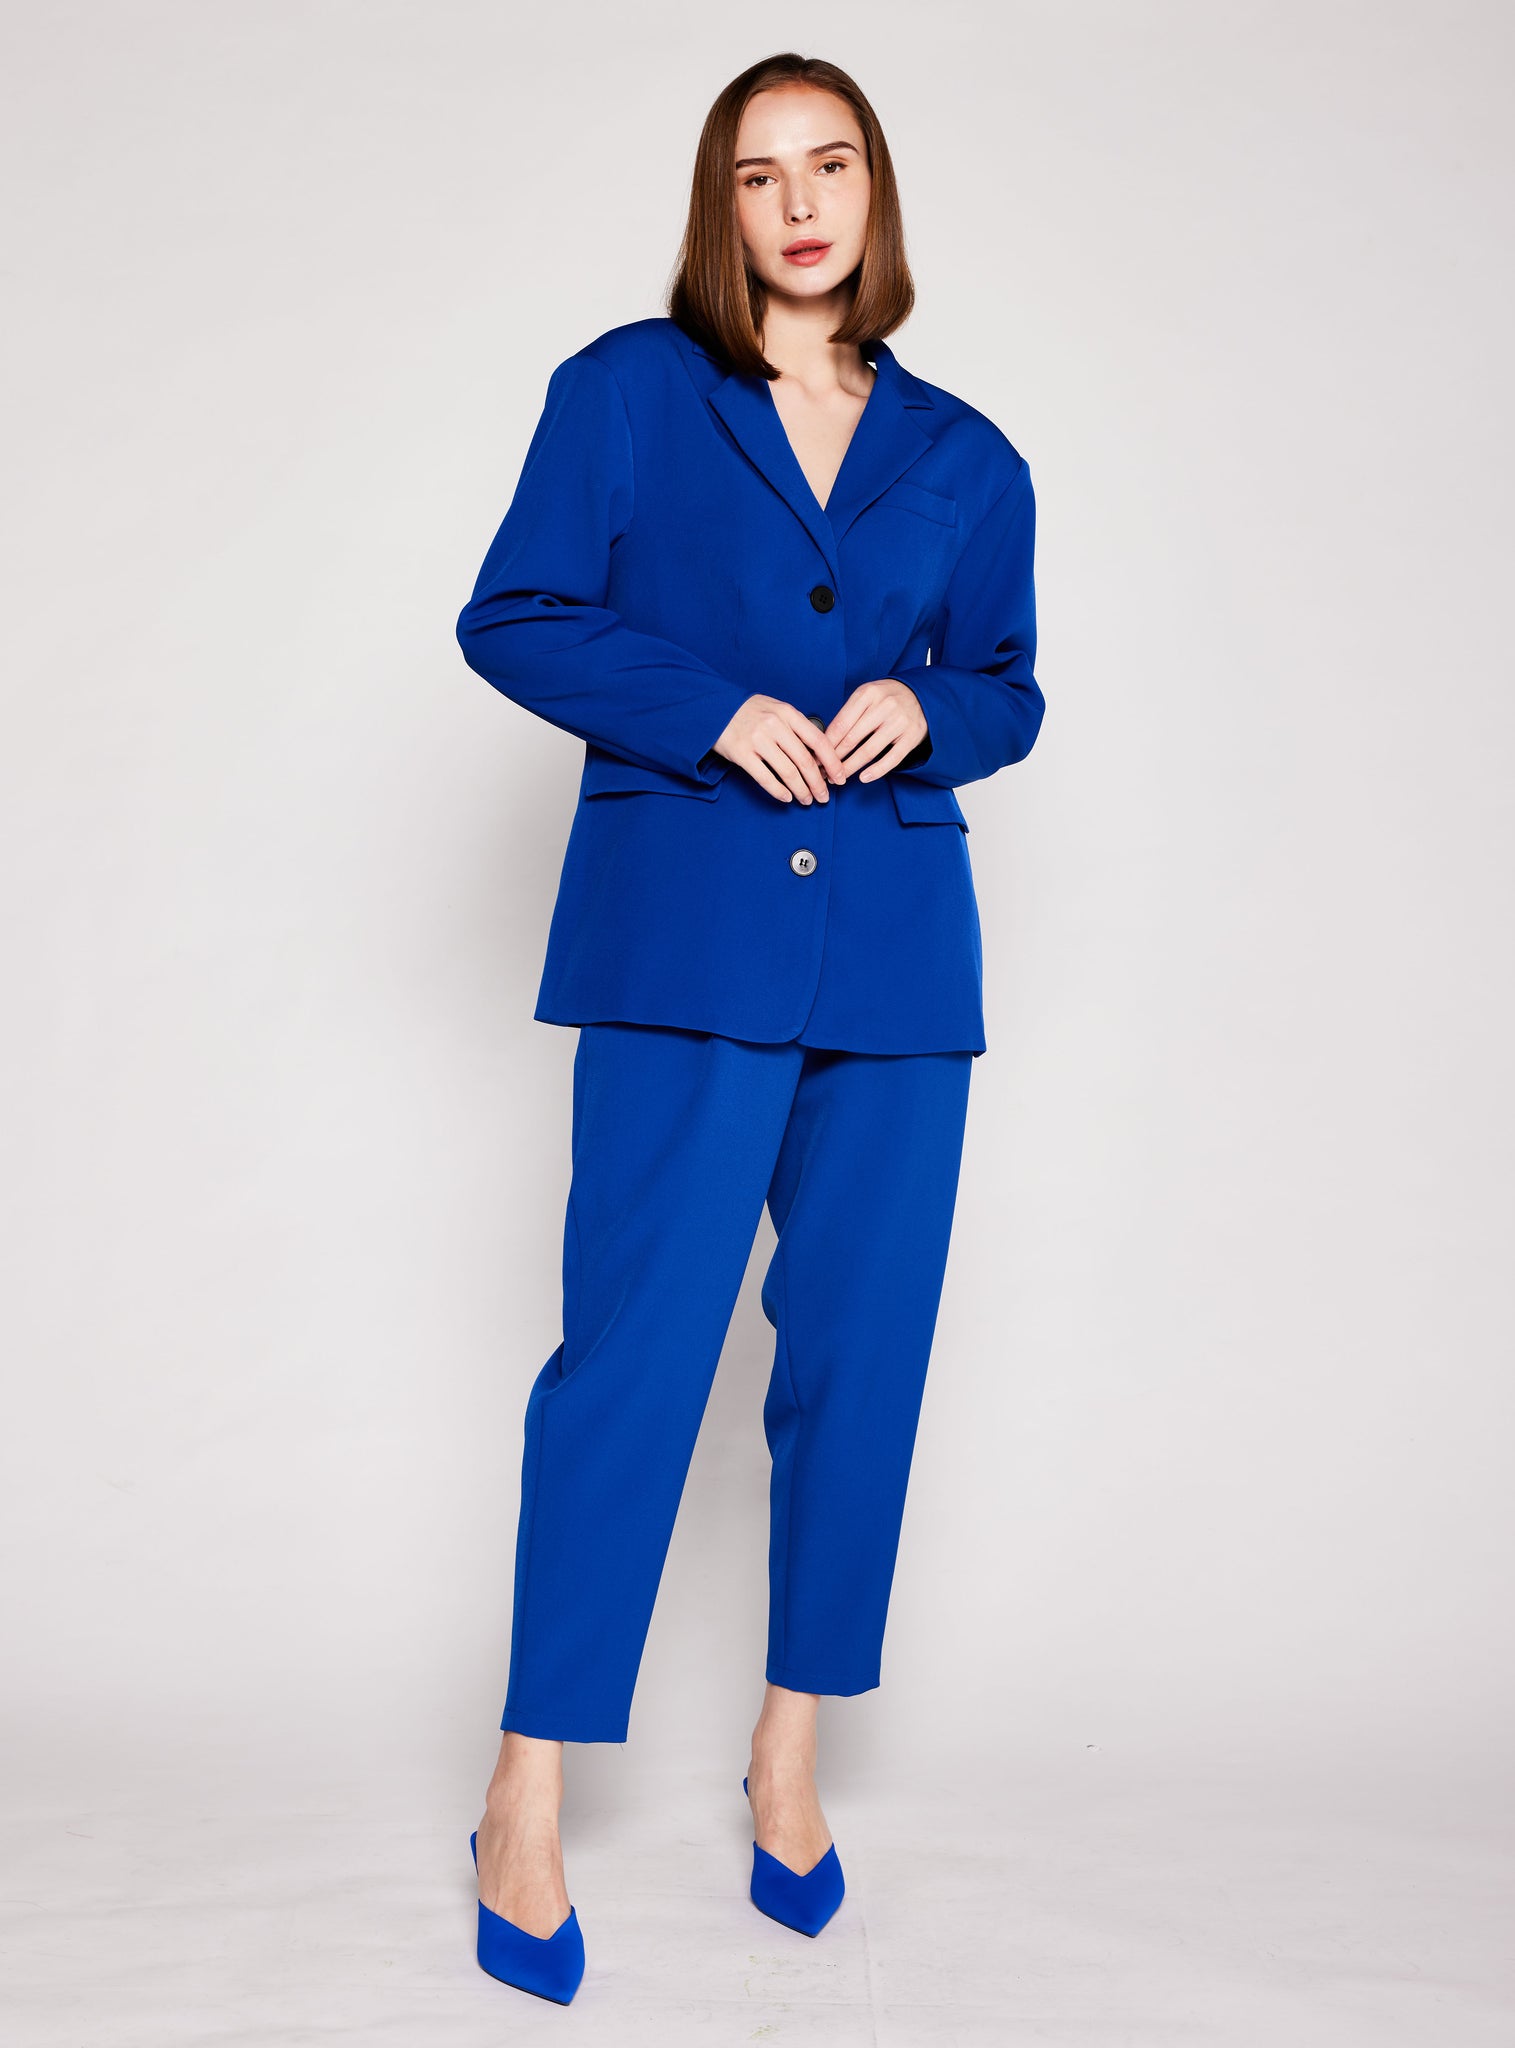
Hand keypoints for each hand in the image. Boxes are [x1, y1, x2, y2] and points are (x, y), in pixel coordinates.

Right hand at [713, 695, 846, 804]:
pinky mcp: (742, 754)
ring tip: (807, 799)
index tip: (840, 777)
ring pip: (788, 772)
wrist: (714, 708)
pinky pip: (765, 778)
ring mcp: (757, 740)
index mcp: (787, 713)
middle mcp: (774, 726)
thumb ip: (796, 727)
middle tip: (824, 796)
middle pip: (805, 761)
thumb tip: (819, 754)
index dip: (832, 762)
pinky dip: (779, 791)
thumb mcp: (776, 709)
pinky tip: (787, 798)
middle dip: (819, 783)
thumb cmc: (749, 711)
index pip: (818, 741)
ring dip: (801, 790)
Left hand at [824, 679, 926, 782]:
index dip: (826, 744)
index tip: (816, 757)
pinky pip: (892, 759)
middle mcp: (884, 706)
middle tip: (824, 771)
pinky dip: (876, 771)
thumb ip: (849, 713)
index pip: (841, 723)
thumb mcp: (867, 695)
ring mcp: (899, 722)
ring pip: (869, 751)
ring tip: (839, 778)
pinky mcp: (911, 736)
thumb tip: (826, 740)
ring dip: (850, 767)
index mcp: (868, 694)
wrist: (921, 695)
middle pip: (851, 739)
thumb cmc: (887, 698)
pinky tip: (863, 778)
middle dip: (834, 759)